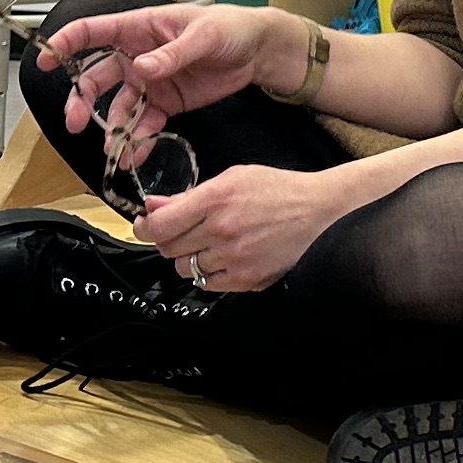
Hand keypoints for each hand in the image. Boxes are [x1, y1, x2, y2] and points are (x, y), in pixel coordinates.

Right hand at [37, 2, 284, 165]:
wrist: (257, 50)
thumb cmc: (229, 27)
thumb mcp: (202, 36)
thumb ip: (171, 54)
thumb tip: (144, 67)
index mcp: (140, 28)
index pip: (92, 31)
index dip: (65, 43)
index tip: (46, 59)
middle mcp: (138, 55)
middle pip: (97, 77)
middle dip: (82, 100)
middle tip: (74, 122)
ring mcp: (150, 80)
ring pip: (117, 106)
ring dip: (110, 127)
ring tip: (110, 148)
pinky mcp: (166, 101)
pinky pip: (144, 122)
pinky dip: (137, 138)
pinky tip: (135, 152)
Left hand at [132, 157, 369, 295]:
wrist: (319, 210)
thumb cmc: (275, 189)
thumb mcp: (231, 178)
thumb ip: (188, 195)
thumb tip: (151, 206)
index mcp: (216, 199)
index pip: (160, 225)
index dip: (144, 227)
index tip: (144, 224)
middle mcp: (222, 230)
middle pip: (168, 248)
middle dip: (168, 240)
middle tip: (180, 232)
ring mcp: (235, 258)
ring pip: (184, 269)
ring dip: (189, 257)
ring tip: (209, 243)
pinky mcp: (247, 280)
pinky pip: (207, 284)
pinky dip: (209, 272)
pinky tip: (223, 257)